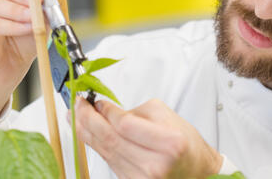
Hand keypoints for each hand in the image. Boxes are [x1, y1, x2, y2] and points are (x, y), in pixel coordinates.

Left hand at [72, 98, 222, 177]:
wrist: (196, 173)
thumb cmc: (186, 145)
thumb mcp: (168, 117)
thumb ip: (136, 112)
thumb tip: (106, 110)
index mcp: (169, 143)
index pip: (125, 124)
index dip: (106, 111)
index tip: (96, 101)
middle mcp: (154, 164)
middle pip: (110, 138)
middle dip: (88, 118)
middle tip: (77, 105)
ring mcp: (142, 178)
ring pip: (105, 151)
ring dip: (87, 132)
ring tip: (75, 117)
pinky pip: (109, 161)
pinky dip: (97, 146)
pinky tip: (90, 134)